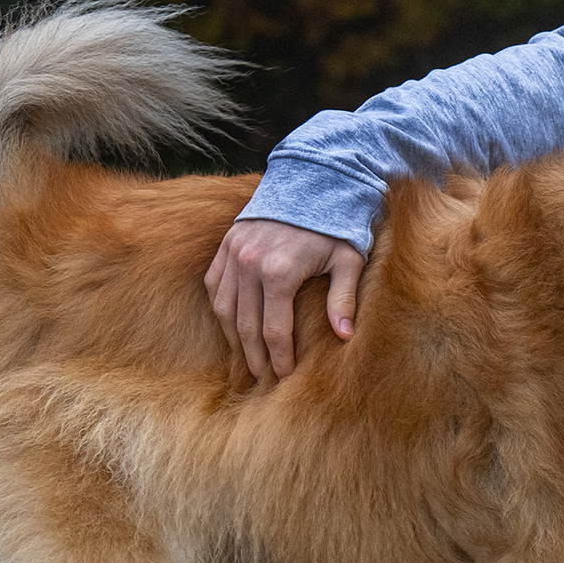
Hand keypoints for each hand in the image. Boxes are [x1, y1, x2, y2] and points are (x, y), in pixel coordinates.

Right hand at [204, 219, 362, 385]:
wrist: (311, 181)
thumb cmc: (335, 225)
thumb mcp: (349, 260)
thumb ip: (343, 299)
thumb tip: (344, 336)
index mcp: (281, 272)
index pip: (274, 331)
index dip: (279, 359)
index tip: (285, 378)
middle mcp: (250, 265)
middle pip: (246, 327)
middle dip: (255, 359)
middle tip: (263, 380)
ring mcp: (233, 254)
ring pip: (225, 310)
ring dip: (234, 340)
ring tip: (247, 362)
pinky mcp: (226, 246)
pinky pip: (214, 287)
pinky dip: (221, 311)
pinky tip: (232, 329)